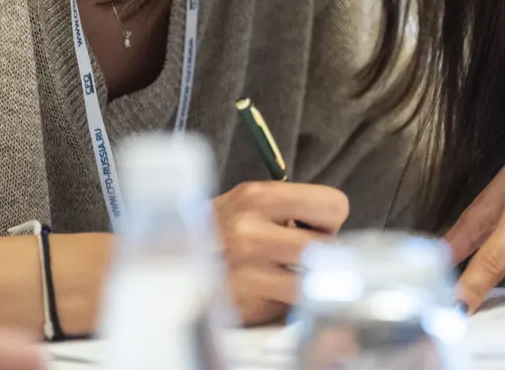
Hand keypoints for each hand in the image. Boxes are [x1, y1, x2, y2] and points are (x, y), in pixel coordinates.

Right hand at [213, 181, 349, 325]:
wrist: (170, 262)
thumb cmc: (220, 231)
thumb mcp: (247, 203)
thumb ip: (287, 207)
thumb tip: (334, 222)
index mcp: (257, 196)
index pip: (332, 204)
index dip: (330, 220)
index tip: (315, 227)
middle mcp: (250, 230)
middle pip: (328, 247)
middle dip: (322, 254)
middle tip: (301, 255)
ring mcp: (247, 270)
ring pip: (315, 281)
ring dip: (308, 281)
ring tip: (287, 274)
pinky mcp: (244, 304)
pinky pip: (291, 306)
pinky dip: (288, 303)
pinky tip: (269, 292)